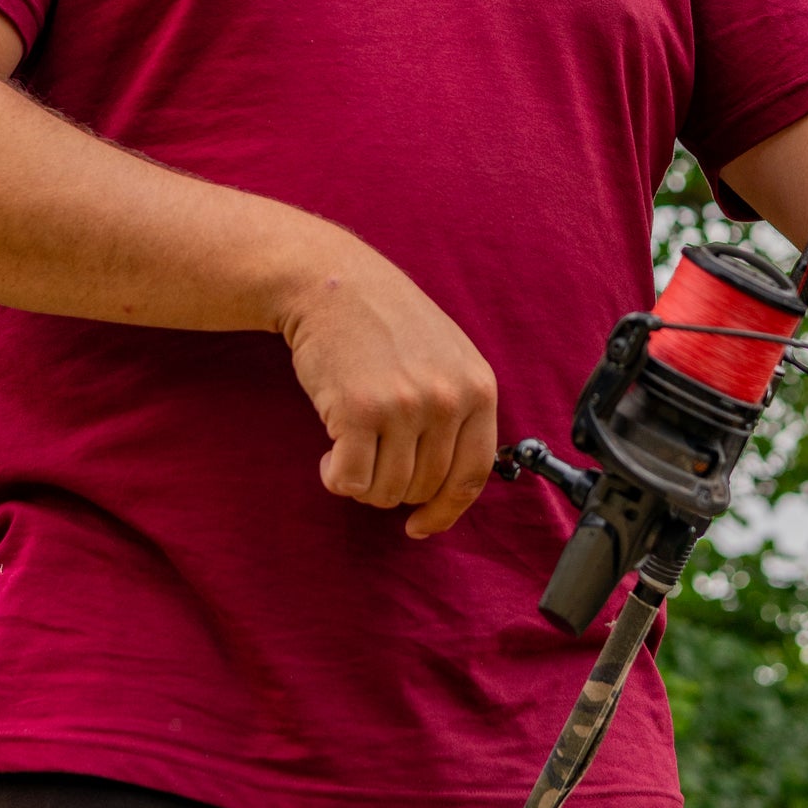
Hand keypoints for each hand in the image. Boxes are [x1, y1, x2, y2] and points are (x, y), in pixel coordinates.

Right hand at [277, 242, 497, 537]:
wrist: (333, 283)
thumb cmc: (386, 322)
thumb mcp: (448, 357)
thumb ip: (459, 412)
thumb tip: (450, 490)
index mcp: (478, 388)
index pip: (471, 476)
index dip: (444, 511)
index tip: (420, 524)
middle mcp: (447, 399)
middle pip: (422, 488)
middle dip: (392, 486)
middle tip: (369, 455)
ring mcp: (404, 406)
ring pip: (386, 491)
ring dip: (362, 482)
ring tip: (351, 445)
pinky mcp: (357, 411)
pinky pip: (350, 481)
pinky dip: (335, 477)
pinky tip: (329, 452)